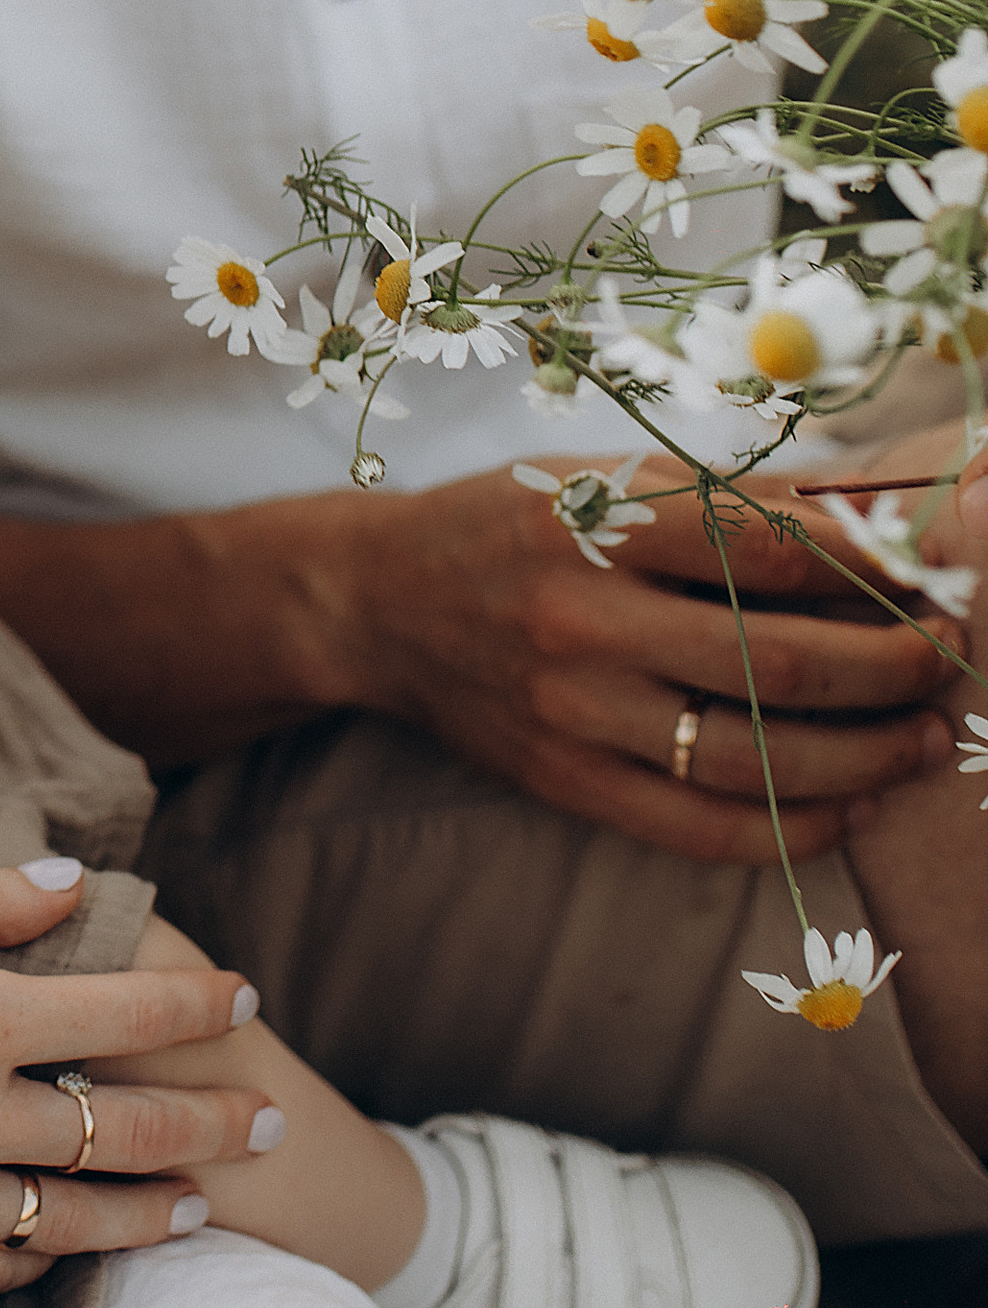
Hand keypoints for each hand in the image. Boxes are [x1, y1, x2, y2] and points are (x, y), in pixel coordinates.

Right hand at [0, 857, 270, 1296]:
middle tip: (273, 1124)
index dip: (195, 1005)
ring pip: (70, 1218)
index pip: (122, 1013)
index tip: (244, 998)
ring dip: (151, 1210)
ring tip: (202, 1206)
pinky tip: (71, 1245)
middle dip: (213, 1125)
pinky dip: (42, 1256)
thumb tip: (73, 887)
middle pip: (124, 1129)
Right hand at [332, 455, 958, 863]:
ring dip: (862, 759)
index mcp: (596, 522)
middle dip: (890, 667)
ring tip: (919, 742)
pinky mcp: (564, 780)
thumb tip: (867, 516)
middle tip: (946, 660)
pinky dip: (788, 830)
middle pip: (779, 663)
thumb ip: (726, 500)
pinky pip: (697, 827)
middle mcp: (582, 619)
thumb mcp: (602, 476)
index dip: (870, 570)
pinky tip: (845, 812)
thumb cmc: (508, 520)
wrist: (377, 602)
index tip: (926, 576)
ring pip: (751, 758)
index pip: (770, 552)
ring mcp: (572, 711)